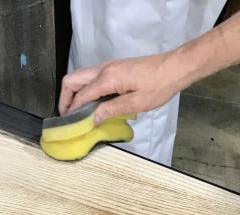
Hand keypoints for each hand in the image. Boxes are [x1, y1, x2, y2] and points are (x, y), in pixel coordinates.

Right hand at [58, 53, 185, 123]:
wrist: (174, 68)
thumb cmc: (159, 86)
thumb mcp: (135, 103)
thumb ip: (111, 110)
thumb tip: (92, 119)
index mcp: (108, 78)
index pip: (81, 95)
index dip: (72, 111)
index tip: (69, 124)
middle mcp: (104, 69)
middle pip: (72, 80)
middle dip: (65, 98)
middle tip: (67, 116)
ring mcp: (108, 66)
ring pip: (80, 76)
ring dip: (74, 93)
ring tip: (77, 112)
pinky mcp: (114, 67)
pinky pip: (91, 77)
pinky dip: (85, 89)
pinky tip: (92, 103)